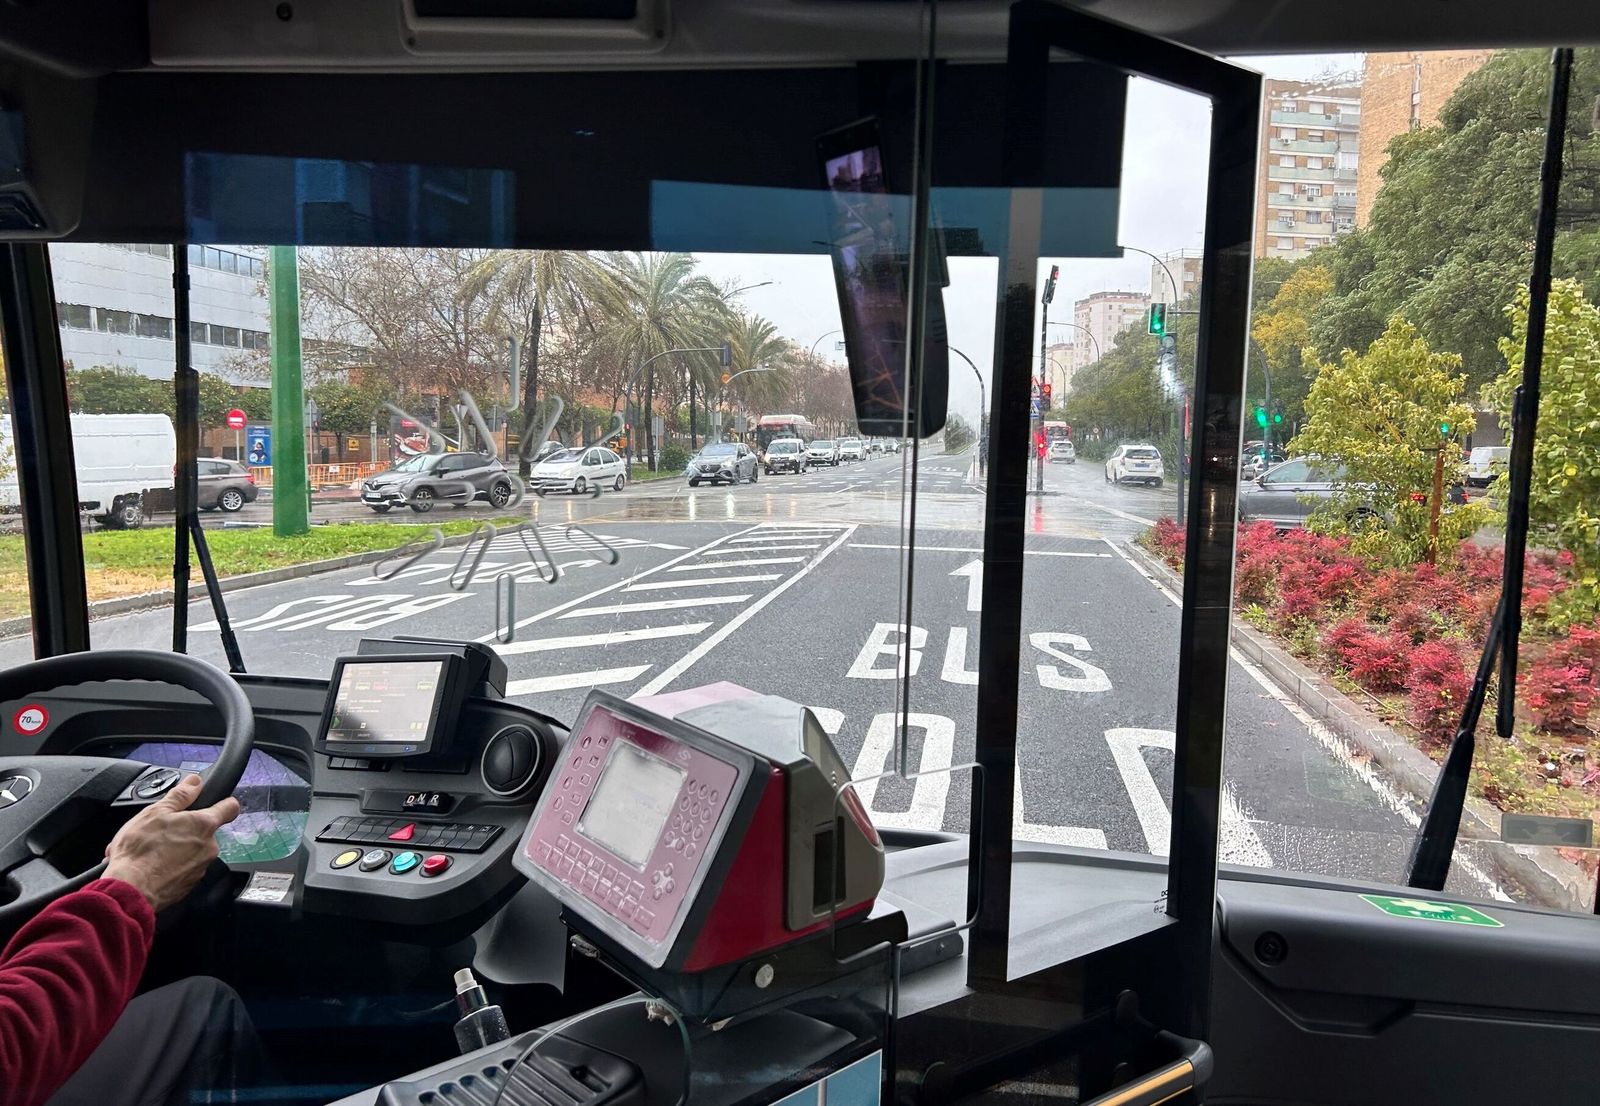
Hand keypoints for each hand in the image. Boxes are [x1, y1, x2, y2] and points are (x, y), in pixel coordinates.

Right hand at [104, 774, 241, 912]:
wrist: (130, 890)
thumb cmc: (141, 851)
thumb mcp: (156, 812)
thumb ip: (180, 795)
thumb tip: (195, 782)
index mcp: (204, 825)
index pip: (229, 808)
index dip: (225, 802)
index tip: (220, 802)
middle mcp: (209, 847)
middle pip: (204, 832)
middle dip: (185, 830)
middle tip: (161, 832)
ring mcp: (200, 868)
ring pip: (191, 852)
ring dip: (174, 850)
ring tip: (149, 851)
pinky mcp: (189, 885)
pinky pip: (182, 871)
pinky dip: (169, 867)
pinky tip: (150, 866)